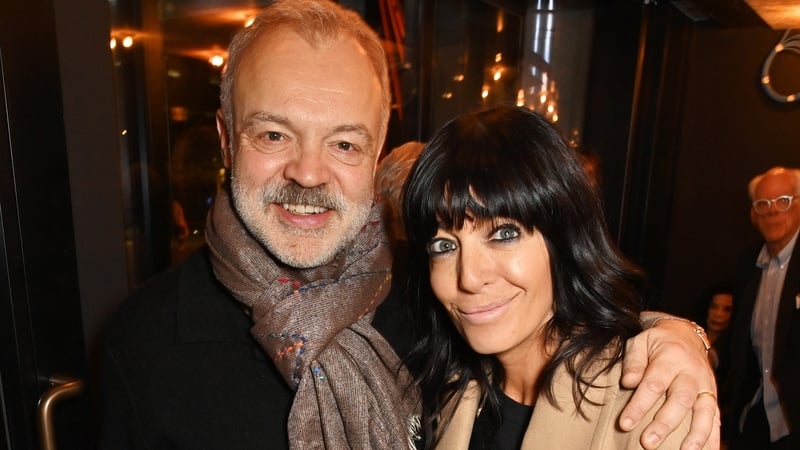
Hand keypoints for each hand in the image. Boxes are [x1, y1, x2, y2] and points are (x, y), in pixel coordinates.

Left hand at [620, 316, 720, 449]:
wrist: (685, 334)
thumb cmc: (657, 342)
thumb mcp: (640, 342)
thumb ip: (634, 361)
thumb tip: (628, 382)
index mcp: (671, 357)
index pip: (654, 384)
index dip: (639, 405)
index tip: (625, 424)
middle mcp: (692, 372)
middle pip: (680, 400)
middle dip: (664, 424)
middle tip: (647, 443)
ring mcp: (706, 385)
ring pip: (704, 412)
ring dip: (695, 436)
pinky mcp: (713, 396)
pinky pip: (716, 418)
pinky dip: (713, 437)